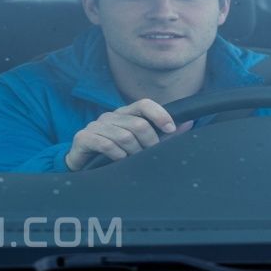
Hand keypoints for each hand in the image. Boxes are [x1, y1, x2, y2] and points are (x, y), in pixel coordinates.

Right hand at [64, 98, 192, 170]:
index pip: (144, 104)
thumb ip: (163, 135)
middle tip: (148, 156)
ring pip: (124, 136)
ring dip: (133, 153)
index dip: (160, 114)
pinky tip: (119, 161)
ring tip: (132, 161)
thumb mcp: (139, 144)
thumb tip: (188, 123)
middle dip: (149, 143)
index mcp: (123, 114)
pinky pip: (107, 145)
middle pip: (138, 124)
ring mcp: (95, 125)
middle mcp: (109, 116)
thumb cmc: (115, 156)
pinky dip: (118, 156)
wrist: (83, 167)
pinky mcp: (84, 137)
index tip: (170, 129)